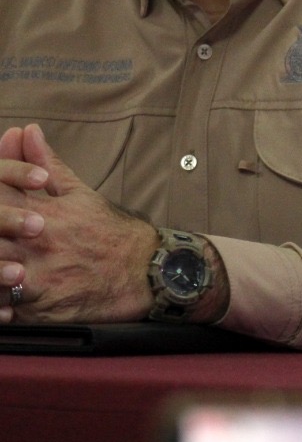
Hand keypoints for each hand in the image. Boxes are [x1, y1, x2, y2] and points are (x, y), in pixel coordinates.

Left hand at [0, 124, 158, 323]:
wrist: (147, 272)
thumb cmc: (111, 232)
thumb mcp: (80, 193)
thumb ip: (47, 164)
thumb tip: (26, 132)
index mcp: (43, 214)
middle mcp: (36, 245)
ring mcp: (36, 278)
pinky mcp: (39, 309)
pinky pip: (4, 308)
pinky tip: (1, 291)